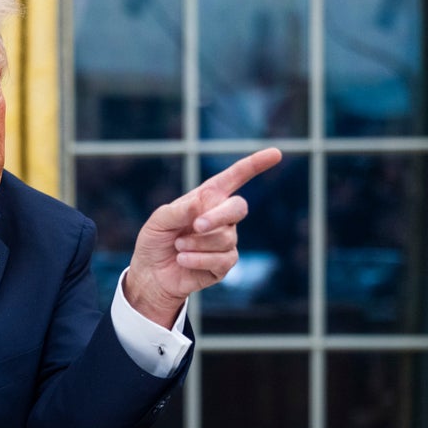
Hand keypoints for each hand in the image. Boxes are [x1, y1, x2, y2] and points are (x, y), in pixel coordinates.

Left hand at [123, 148, 282, 327]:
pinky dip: (198, 259)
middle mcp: (221, 217)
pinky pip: (221, 259)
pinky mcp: (224, 264)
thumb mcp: (159, 221)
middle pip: (238, 208)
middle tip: (196, 226)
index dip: (255, 165)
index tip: (276, 153)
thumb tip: (203, 202)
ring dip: (197, 242)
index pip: (235, 177)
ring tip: (178, 246)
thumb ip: (179, 210)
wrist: (151, 274)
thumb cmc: (155, 241)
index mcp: (207, 198)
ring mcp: (225, 241)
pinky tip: (182, 259)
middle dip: (218, 216)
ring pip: (225, 237)